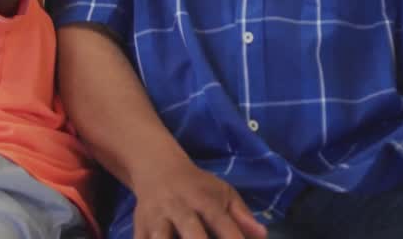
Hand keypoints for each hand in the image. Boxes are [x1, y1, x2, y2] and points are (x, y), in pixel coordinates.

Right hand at [132, 156, 267, 238]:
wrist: (158, 169)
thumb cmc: (197, 187)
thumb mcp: (223, 192)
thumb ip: (242, 215)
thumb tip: (263, 235)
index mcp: (204, 200)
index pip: (222, 222)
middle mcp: (179, 209)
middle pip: (192, 233)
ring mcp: (156, 221)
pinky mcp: (139, 230)